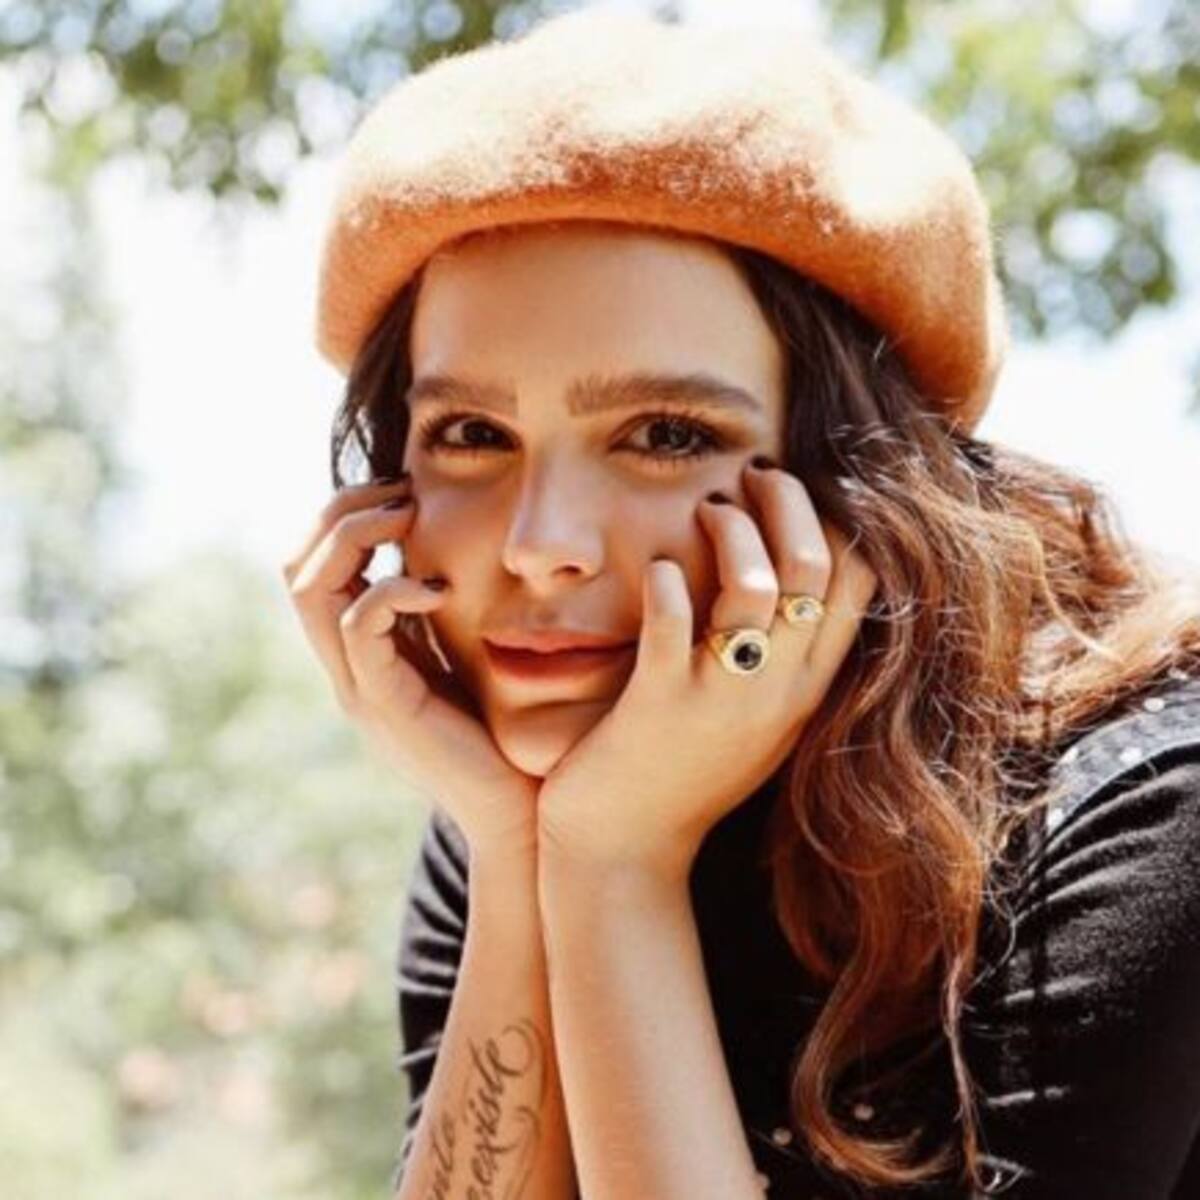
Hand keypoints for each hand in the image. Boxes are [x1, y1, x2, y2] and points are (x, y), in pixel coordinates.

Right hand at [282, 478, 539, 857]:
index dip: (342, 516)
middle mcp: (346, 668)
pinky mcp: (385, 705)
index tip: (400, 491)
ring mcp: (358, 688)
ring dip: (356, 537)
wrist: (516, 811)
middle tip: (399, 492)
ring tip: (407, 516)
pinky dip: (392, 590)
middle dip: (340, 513)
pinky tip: (439, 588)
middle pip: (296, 568)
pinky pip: (360, 626)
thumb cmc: (501, 733)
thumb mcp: (460, 658)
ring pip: (312, 590)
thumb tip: (441, 559)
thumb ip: (437, 618)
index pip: (311, 567)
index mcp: (360, 654)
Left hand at [536, 460, 878, 881]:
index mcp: (807, 688)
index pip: (859, 580)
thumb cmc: (688, 770)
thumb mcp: (757, 715)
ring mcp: (721, 699)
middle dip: (789, 501)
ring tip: (706, 509)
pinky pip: (672, 623)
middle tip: (752, 477)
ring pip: (755, 586)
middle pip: (815, 566)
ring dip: (732, 530)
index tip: (794, 489)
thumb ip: (784, 654)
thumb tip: (790, 570)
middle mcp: (778, 691)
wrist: (625, 851)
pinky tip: (654, 570)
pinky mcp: (659, 705)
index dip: (835, 516)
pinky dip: (666, 582)